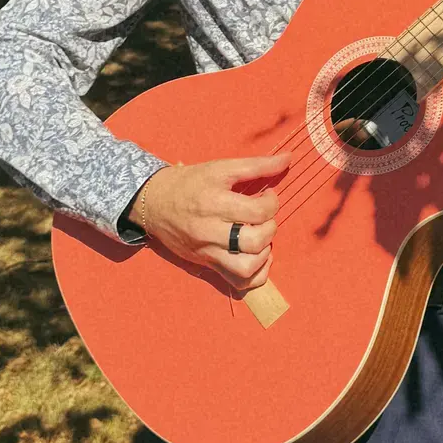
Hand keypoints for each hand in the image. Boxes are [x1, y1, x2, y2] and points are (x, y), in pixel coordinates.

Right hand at [125, 153, 289, 291]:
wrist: (153, 203)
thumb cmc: (189, 182)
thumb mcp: (220, 168)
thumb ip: (256, 165)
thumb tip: (289, 158)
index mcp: (214, 203)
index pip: (258, 212)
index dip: (272, 202)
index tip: (267, 195)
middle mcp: (209, 231)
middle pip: (253, 241)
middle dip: (270, 228)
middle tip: (263, 218)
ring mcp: (207, 252)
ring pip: (245, 268)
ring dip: (264, 254)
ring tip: (260, 239)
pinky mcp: (206, 264)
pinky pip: (237, 283)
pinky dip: (256, 275)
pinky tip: (257, 258)